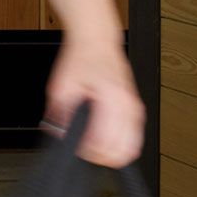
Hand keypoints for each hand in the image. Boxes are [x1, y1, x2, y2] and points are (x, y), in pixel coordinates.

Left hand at [46, 30, 145, 168]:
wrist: (96, 41)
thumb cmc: (81, 58)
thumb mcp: (61, 86)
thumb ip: (60, 114)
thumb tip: (60, 136)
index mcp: (111, 100)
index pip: (106, 144)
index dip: (89, 152)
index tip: (78, 148)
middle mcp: (127, 105)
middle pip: (123, 151)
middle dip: (102, 155)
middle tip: (86, 149)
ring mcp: (134, 107)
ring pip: (132, 147)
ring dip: (114, 151)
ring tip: (96, 145)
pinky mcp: (135, 107)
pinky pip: (135, 136)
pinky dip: (123, 144)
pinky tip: (109, 140)